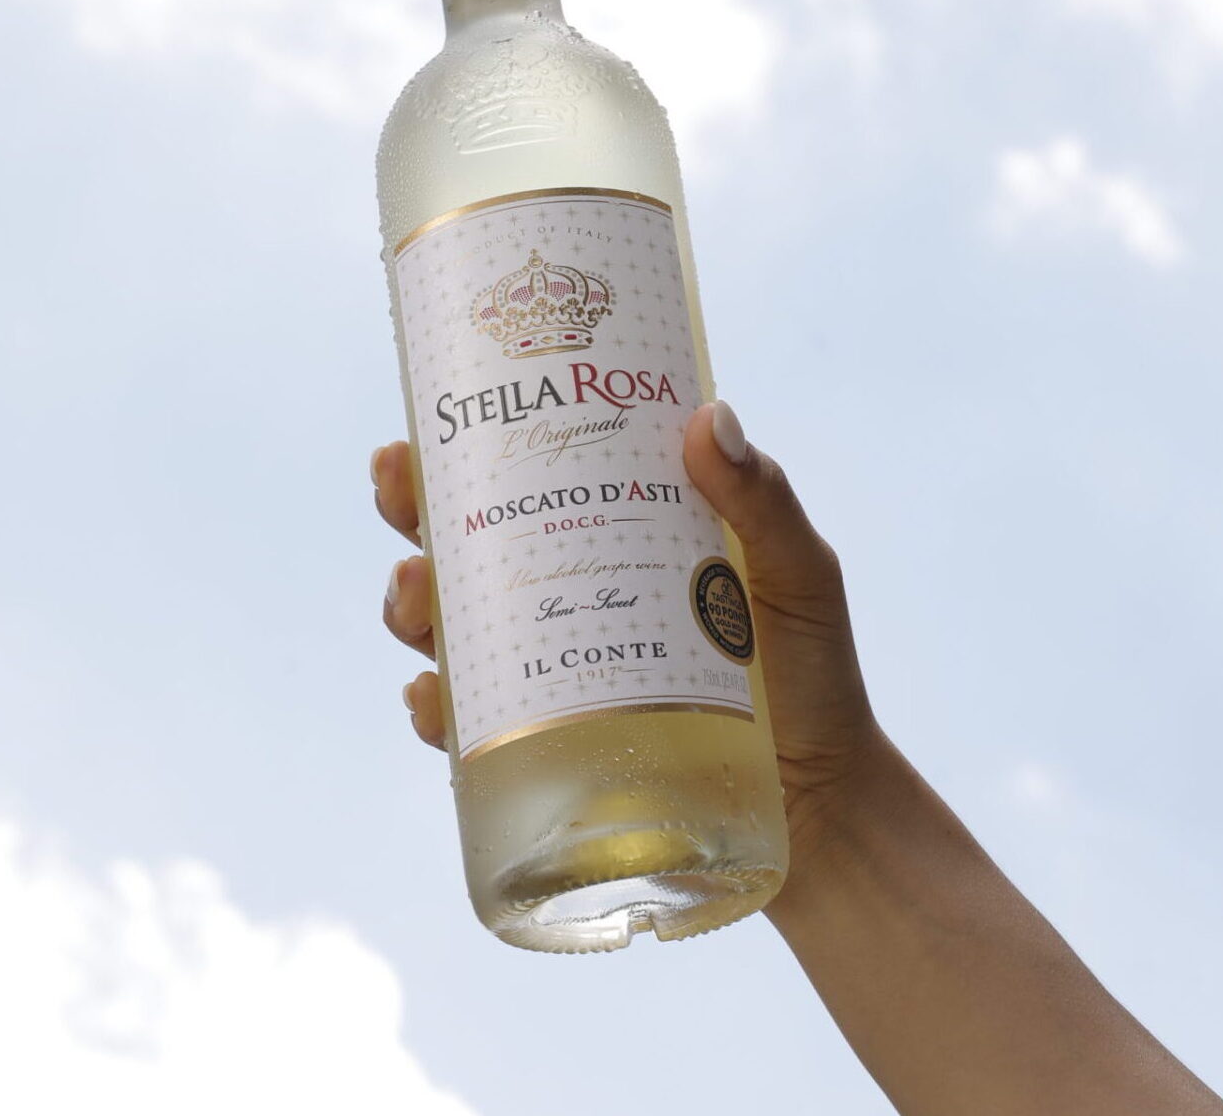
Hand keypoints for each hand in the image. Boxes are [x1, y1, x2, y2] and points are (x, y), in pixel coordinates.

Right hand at [371, 400, 874, 871]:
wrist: (821, 808)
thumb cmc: (814, 675)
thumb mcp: (798, 576)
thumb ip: (764, 502)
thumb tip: (711, 414)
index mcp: (620, 535)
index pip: (534, 477)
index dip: (468, 445)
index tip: (428, 422)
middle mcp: (572, 596)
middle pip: (468, 541)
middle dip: (415, 511)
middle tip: (401, 491)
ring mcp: (553, 673)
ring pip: (450, 628)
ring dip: (412, 604)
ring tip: (417, 596)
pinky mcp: (550, 752)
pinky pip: (471, 729)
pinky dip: (437, 711)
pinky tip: (432, 701)